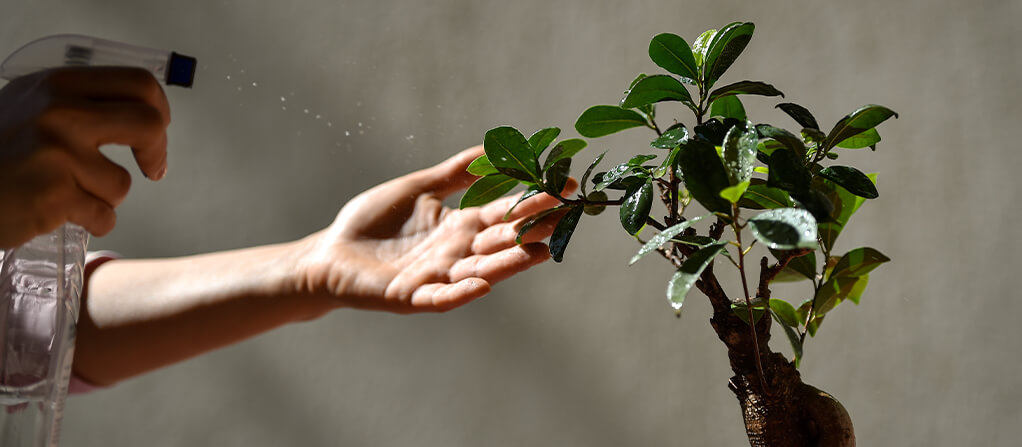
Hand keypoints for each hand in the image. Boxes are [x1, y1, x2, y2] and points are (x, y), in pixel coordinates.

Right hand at [0, 66, 170, 246]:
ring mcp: (57, 154)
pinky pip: (104, 215)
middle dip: (157, 152)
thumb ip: (78, 103)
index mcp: (57, 85)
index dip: (159, 109)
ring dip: (104, 196)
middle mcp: (58, 113)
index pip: (137, 84)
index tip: (157, 129)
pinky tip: (59, 213)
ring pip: (121, 183)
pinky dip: (91, 221)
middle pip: (148, 125)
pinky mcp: (54, 195)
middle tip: (153, 168)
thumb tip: (143, 109)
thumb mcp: (28, 106)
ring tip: (68, 193)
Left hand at [294, 146, 573, 312]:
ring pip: (481, 269)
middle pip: (501, 240)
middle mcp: (456, 253)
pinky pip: (439, 297)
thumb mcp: (418, 189)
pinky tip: (481, 284)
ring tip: (541, 251)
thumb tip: (492, 148)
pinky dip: (460, 293)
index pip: (505, 212)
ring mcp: (436, 277)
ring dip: (510, 262)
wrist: (330, 254)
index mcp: (460, 225)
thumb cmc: (373, 222)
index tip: (565, 184)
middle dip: (533, 228)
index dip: (533, 199)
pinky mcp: (409, 296)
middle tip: (566, 214)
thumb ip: (454, 173)